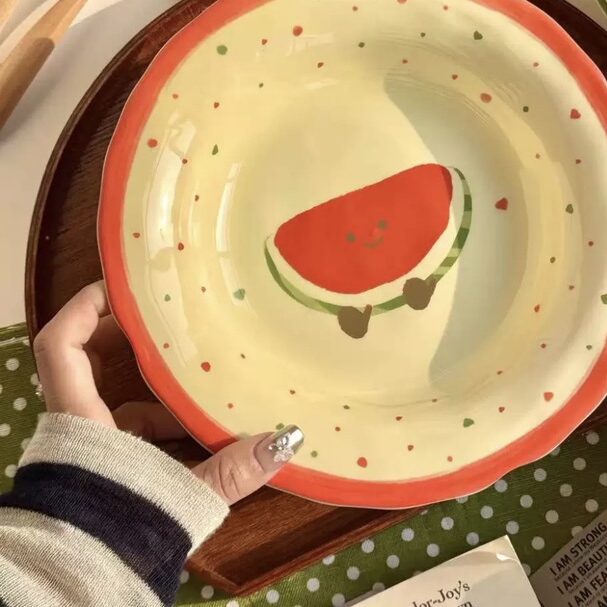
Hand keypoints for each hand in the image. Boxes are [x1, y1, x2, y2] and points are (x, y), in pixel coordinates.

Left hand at [33, 281, 301, 504]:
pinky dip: (152, 417)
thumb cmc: (122, 527)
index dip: (84, 306)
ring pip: (109, 395)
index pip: (62, 344)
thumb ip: (232, 468)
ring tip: (193, 368)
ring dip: (146, 380)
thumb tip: (286, 439)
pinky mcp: (98, 463)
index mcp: (83, 416)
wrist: (86, 582)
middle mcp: (77, 422)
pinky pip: (123, 425)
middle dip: (123, 333)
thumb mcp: (180, 491)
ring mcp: (86, 443)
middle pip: (83, 357)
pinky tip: (191, 425)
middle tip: (166, 316)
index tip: (120, 286)